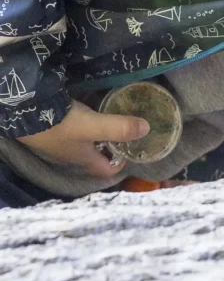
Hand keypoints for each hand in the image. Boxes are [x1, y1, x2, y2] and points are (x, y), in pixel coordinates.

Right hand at [16, 100, 148, 177]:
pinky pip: (63, 129)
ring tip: (102, 120)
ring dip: (90, 135)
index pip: (105, 170)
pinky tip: (78, 109)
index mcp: (83, 158)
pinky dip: (74, 123)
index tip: (129, 154)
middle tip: (119, 135)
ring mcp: (52, 142)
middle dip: (105, 149)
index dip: (118, 165)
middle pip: (91, 156)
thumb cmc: (60, 124)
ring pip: (77, 142)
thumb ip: (119, 128)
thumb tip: (147, 129)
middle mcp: (67, 154)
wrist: (19, 111)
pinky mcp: (42, 129)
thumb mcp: (94, 126)